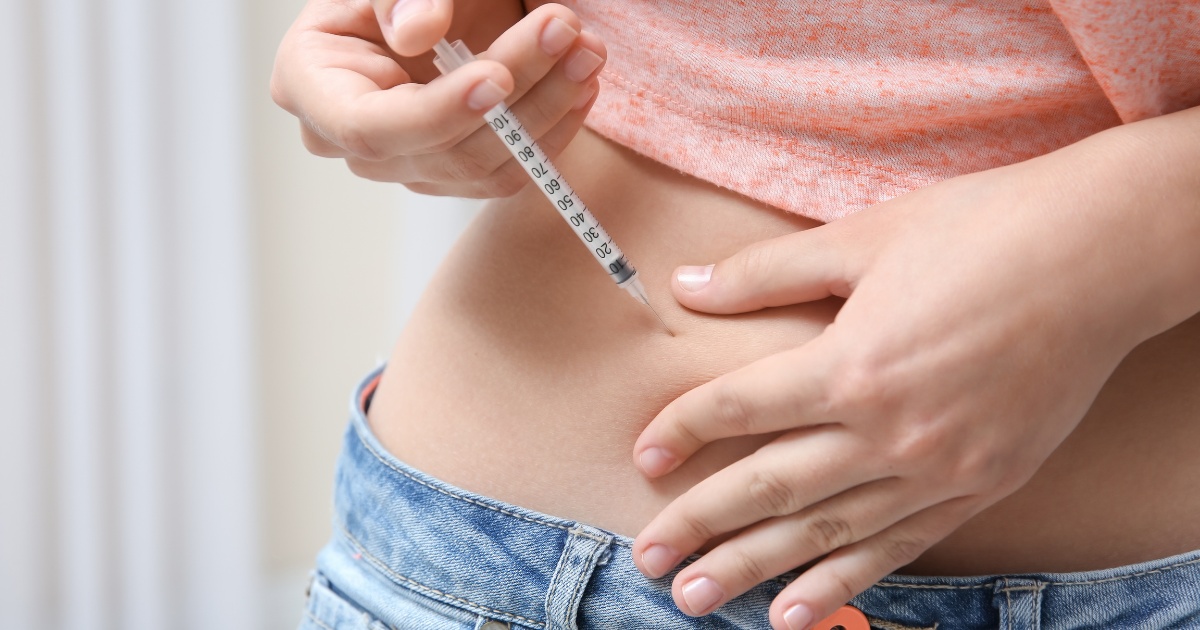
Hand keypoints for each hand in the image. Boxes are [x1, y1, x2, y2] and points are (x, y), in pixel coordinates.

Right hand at [270, 0, 605, 197]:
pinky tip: (580, 83)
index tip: (498, 78)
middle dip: (518, 93)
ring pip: (486, 166)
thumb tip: (416, 34)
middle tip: (569, 33)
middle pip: (441, 148)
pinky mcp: (454, 175)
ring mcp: (407, 163)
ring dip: (550, 109)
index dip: (437, 112)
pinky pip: (511, 171)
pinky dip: (554, 127)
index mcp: (311, 83)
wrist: (436, 3)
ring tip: (587, 52)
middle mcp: (354, 140)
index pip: (369, 127)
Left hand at [628, 119, 1198, 629]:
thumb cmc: (982, 229)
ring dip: (757, 568)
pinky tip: (797, 610)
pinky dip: (845, 579)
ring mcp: (940, 467)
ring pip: (827, 530)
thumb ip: (767, 272)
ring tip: (697, 599)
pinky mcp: (984, 483)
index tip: (642, 458)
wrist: (1104, 253)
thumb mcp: (865, 237)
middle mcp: (891, 430)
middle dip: (701, 525)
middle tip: (649, 560)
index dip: (682, 431)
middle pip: (771, 485)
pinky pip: (899, 545)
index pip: (740, 408)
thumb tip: (686, 287)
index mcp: (853, 363)